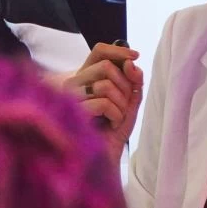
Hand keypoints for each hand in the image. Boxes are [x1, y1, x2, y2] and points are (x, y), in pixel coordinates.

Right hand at [63, 43, 143, 160]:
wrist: (105, 156)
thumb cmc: (114, 129)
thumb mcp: (130, 101)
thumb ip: (134, 81)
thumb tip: (131, 63)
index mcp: (86, 77)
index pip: (98, 51)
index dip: (118, 50)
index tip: (135, 57)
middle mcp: (75, 83)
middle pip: (106, 66)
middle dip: (125, 85)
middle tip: (124, 105)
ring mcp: (71, 97)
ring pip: (106, 85)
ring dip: (121, 104)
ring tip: (116, 118)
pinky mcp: (74, 112)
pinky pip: (104, 103)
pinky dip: (115, 115)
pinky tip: (110, 124)